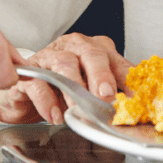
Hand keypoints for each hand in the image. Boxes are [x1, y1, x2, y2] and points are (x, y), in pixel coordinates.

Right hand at [0, 34, 132, 124]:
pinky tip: (54, 115)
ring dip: (74, 87)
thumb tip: (133, 107)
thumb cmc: (64, 88)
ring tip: (78, 108)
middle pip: (92, 54)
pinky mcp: (30, 72)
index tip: (134, 96)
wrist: (28, 92)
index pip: (116, 60)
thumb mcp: (92, 89)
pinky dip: (47, 101)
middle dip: (101, 75)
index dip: (126, 78)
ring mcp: (51, 56)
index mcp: (97, 48)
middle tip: (106, 95)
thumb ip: (112, 93)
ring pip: (65, 64)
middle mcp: (75, 47)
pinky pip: (39, 83)